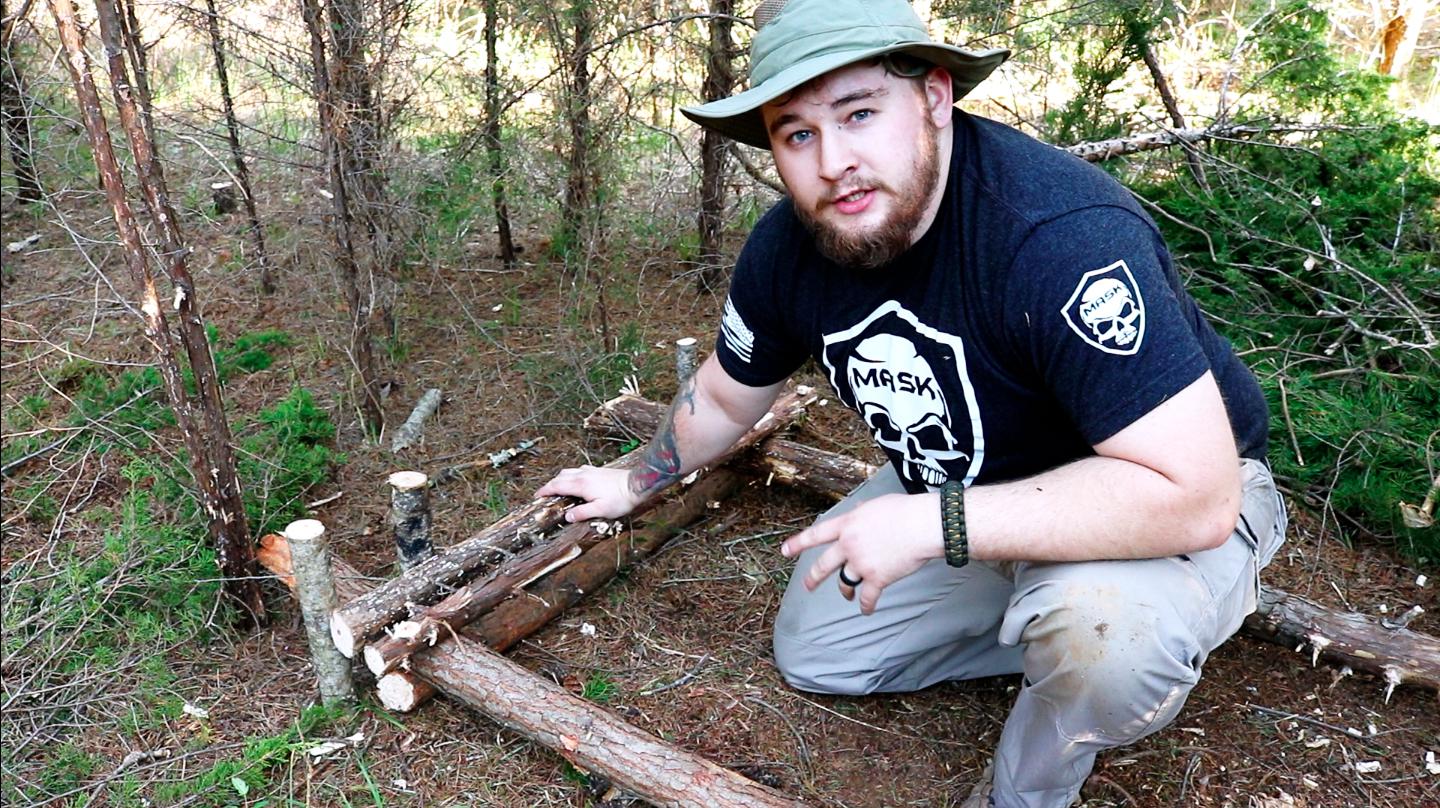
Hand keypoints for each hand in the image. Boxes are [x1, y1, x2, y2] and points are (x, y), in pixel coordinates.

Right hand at [535, 465, 641, 521]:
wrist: (637, 485)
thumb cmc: (621, 499)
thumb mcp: (600, 510)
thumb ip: (582, 513)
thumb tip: (568, 516)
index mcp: (581, 484)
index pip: (557, 486)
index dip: (545, 491)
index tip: (537, 496)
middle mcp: (583, 475)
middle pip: (560, 477)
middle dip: (550, 485)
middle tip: (545, 494)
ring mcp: (591, 471)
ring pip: (569, 472)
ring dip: (560, 479)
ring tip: (557, 488)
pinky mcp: (598, 471)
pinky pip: (578, 470)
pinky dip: (571, 475)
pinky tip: (576, 481)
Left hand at [779, 492, 942, 614]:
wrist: (922, 525)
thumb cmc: (905, 511)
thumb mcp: (875, 505)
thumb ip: (861, 514)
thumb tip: (858, 516)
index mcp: (847, 525)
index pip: (816, 534)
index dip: (798, 543)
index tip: (784, 551)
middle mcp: (849, 545)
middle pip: (824, 564)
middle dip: (814, 577)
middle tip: (808, 585)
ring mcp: (861, 563)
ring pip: (845, 582)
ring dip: (845, 591)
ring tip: (846, 595)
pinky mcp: (877, 578)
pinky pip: (867, 597)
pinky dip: (866, 605)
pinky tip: (866, 610)